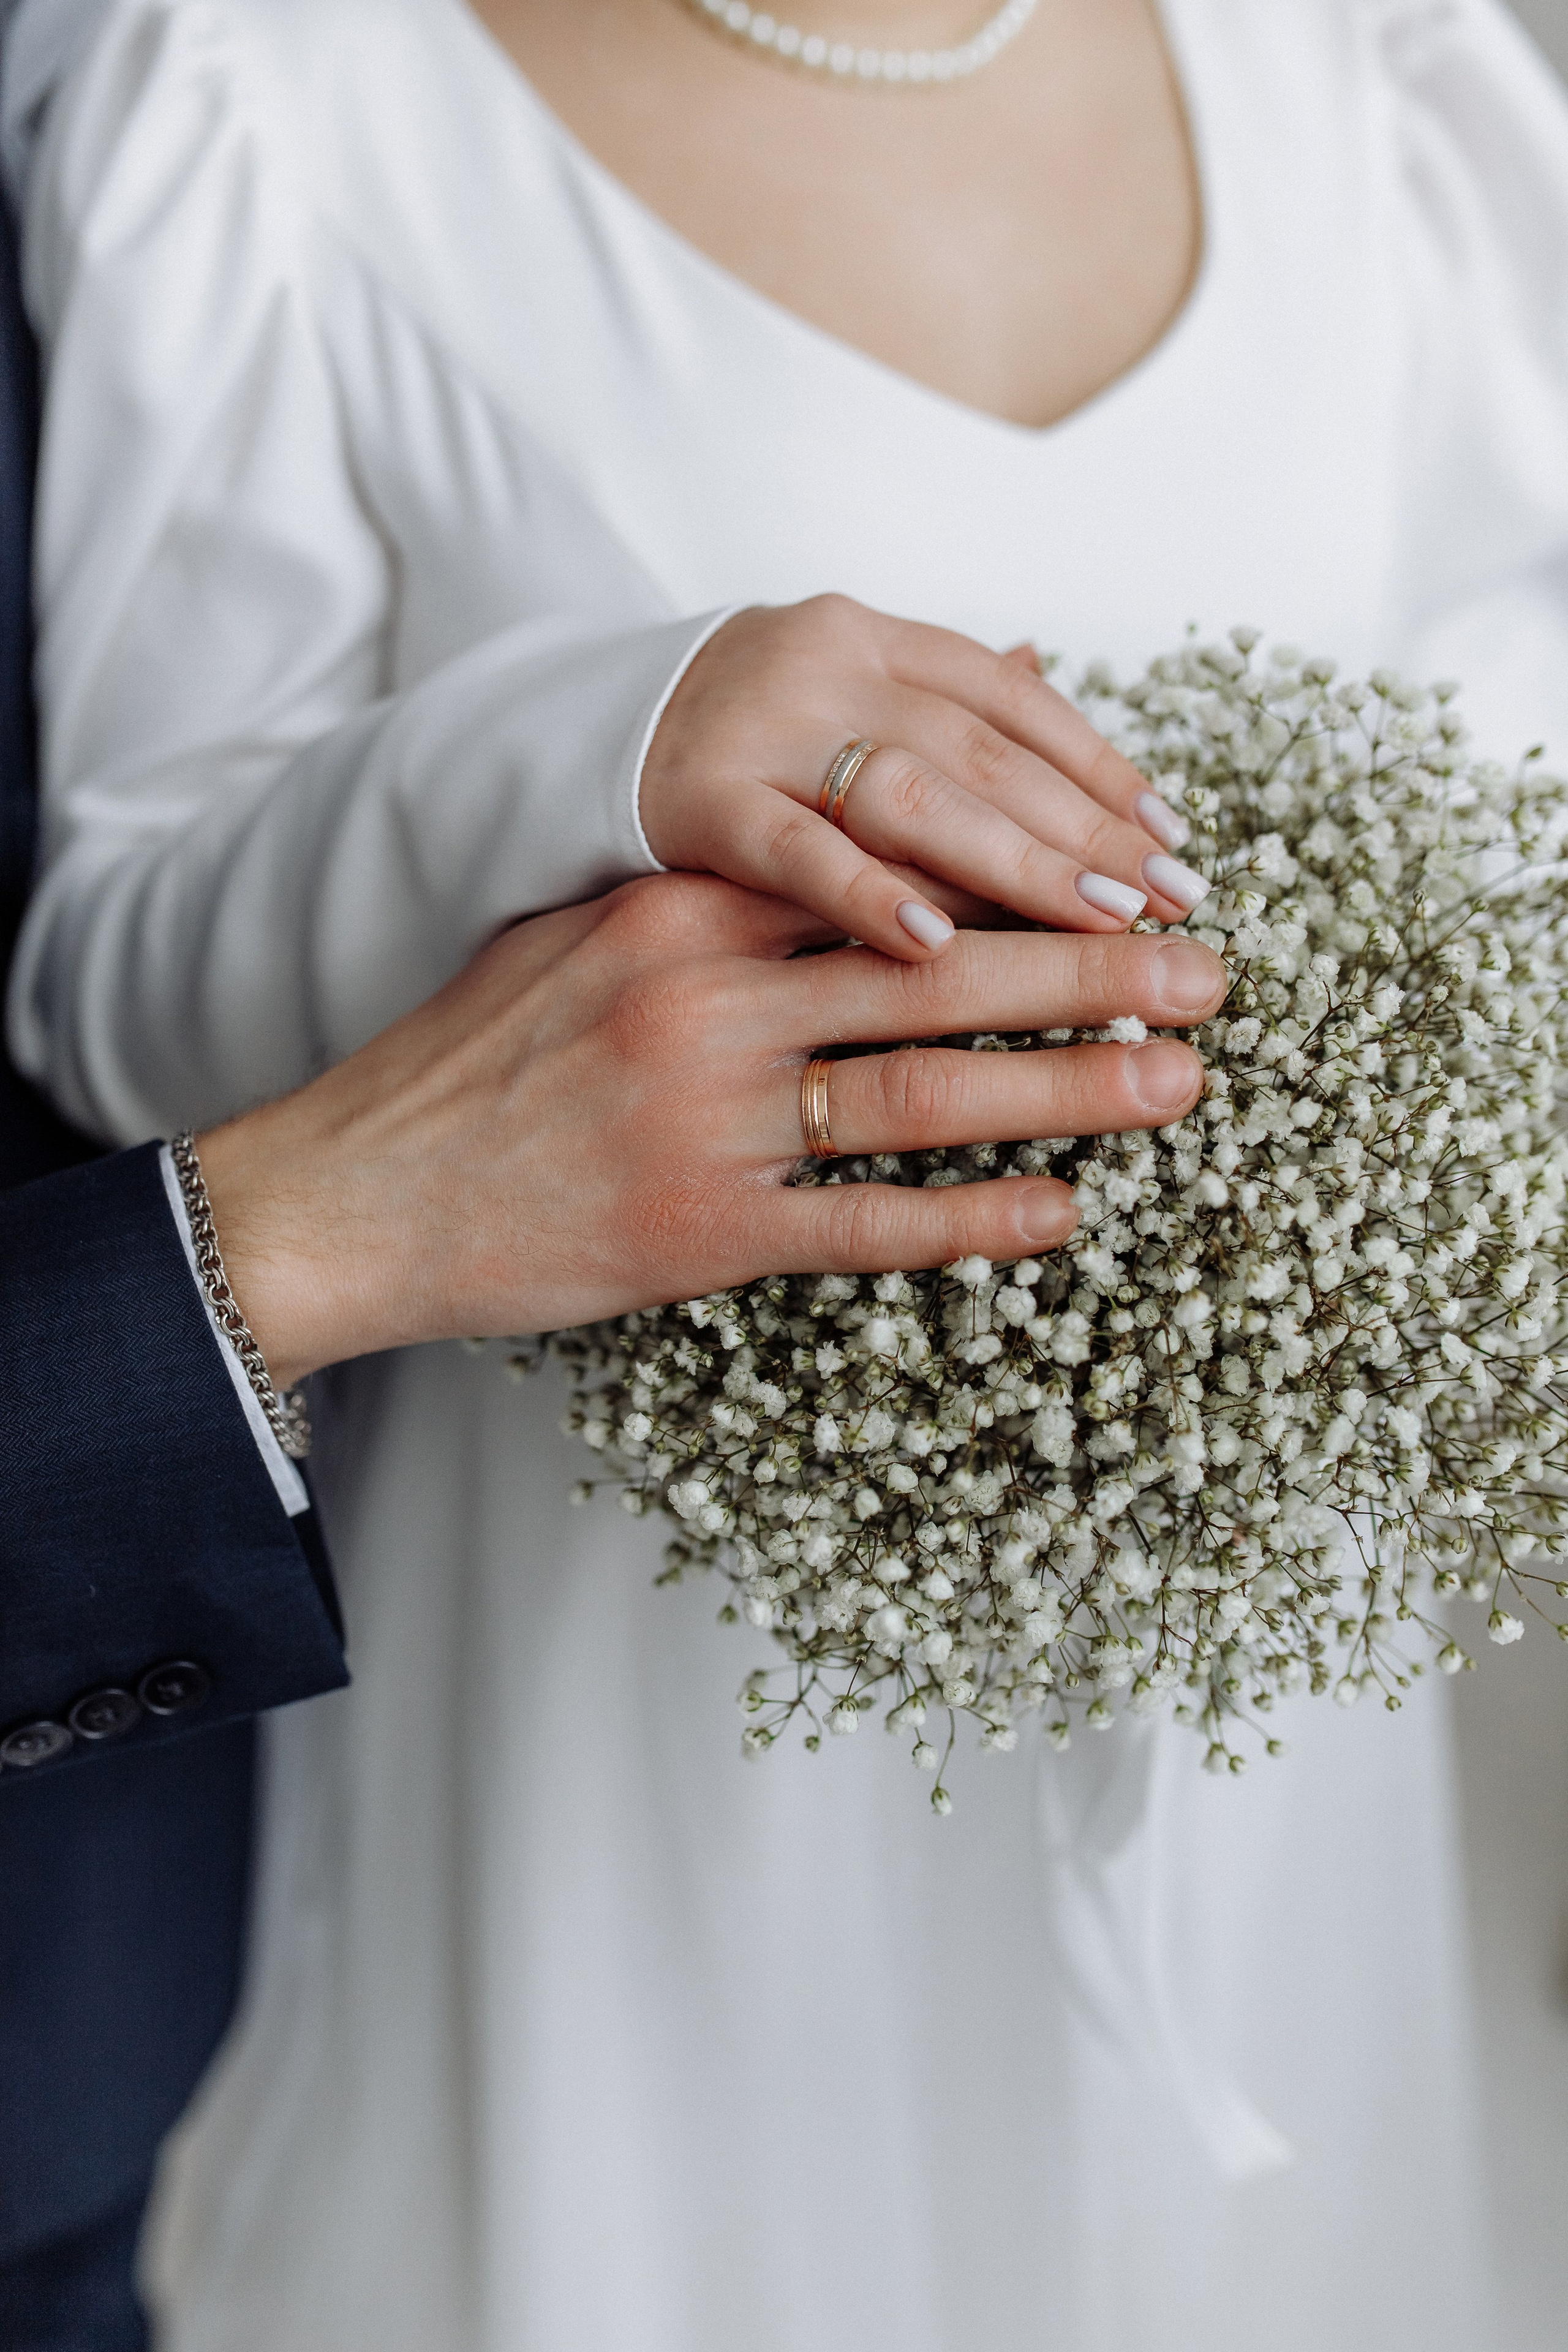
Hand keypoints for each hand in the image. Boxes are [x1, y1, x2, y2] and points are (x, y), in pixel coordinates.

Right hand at [195, 876, 1225, 1385]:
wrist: (355, 1188)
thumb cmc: (475, 1063)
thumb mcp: (581, 935)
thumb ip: (715, 888)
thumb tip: (835, 835)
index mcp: (681, 910)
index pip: (881, 877)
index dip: (1017, 882)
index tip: (1116, 882)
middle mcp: (704, 1001)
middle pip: (935, 973)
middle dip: (1088, 969)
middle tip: (1208, 970)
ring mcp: (705, 1120)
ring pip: (920, 1093)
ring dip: (1066, 1088)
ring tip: (1179, 1079)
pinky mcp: (698, 1233)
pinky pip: (861, 1224)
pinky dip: (969, 1221)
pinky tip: (1061, 1214)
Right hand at [641, 596, 1208, 959]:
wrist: (555, 741)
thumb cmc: (725, 746)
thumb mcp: (832, 702)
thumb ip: (932, 706)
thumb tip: (1053, 676)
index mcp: (868, 635)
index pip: (1012, 699)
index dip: (1101, 768)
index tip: (1173, 841)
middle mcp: (823, 665)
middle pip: (984, 751)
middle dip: (1087, 832)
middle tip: (1172, 906)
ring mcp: (758, 730)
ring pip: (912, 792)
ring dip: (1019, 864)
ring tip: (1103, 926)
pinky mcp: (696, 802)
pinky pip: (795, 852)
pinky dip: (869, 894)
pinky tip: (938, 949)